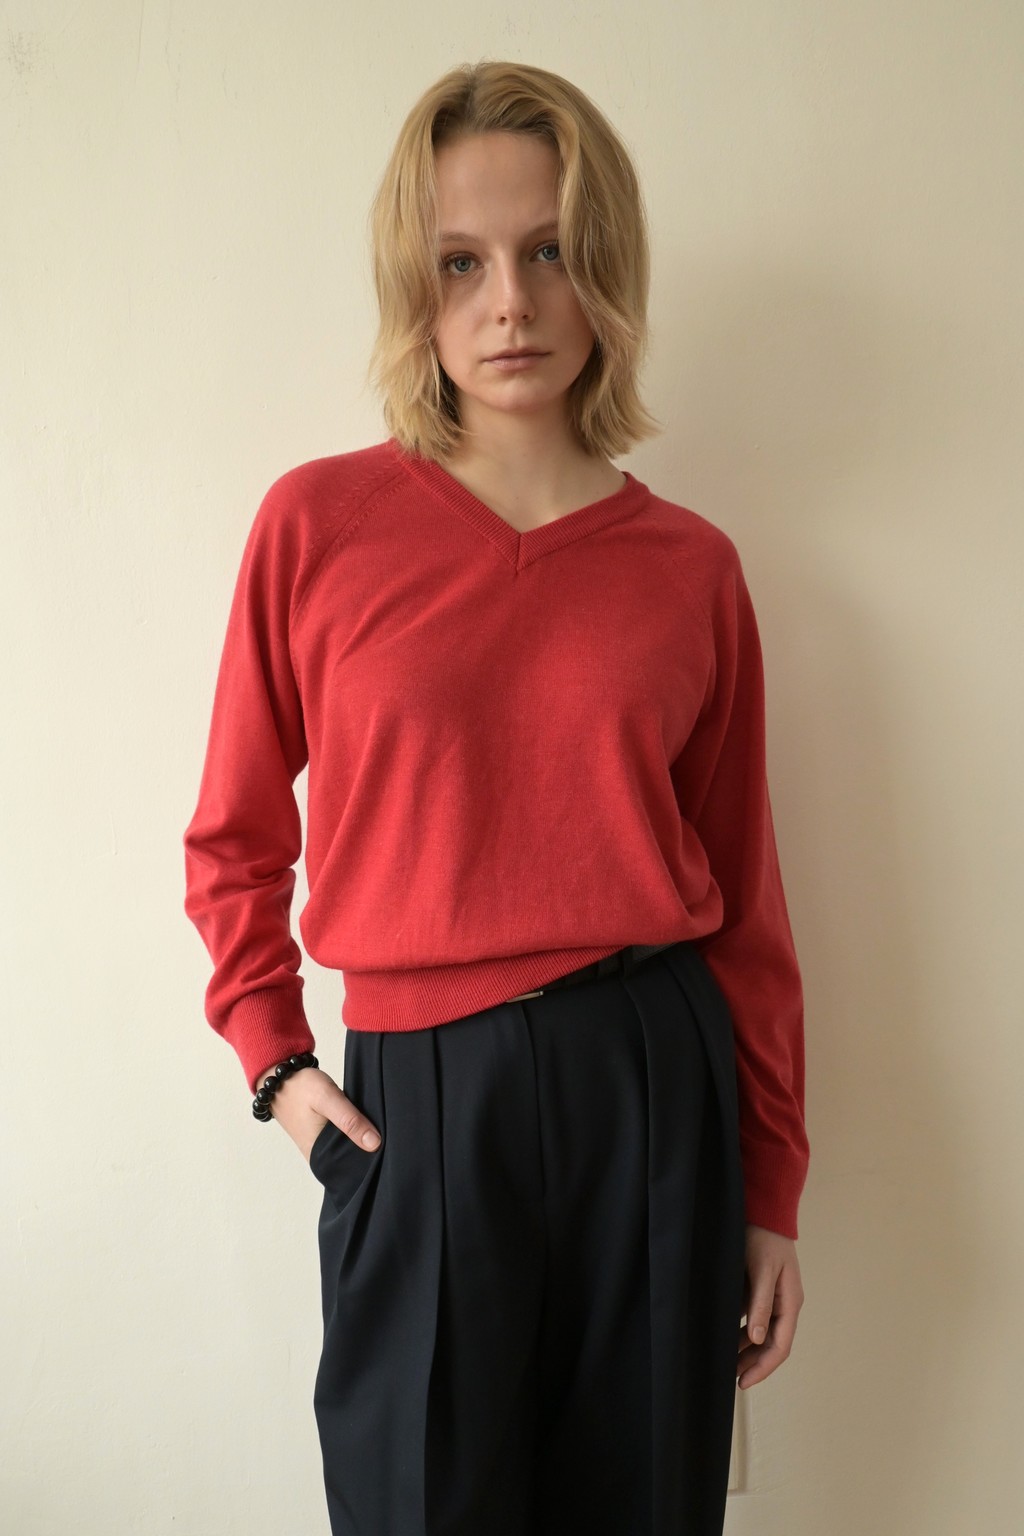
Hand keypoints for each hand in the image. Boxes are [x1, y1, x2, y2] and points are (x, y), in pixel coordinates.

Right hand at [264, 1066, 381, 1162]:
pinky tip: (365, 1124)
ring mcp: (319, 1147)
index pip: (354, 1169)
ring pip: (349, 1149)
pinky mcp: (321, 1137)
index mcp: (320, 1157)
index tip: (391, 1149)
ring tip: (381, 1130)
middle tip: (390, 1136)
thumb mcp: (327, 1099)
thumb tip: (375, 1144)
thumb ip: (349, 1120)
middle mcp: (319, 1157)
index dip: (373, 1160)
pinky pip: (343, 1140)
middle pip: (353, 1160)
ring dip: (362, 1140)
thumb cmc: (300, 1088)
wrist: (277, 1076)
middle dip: (370, 1150)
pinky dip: (353, 1133)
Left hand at [737, 1223, 803, 1388]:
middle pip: (771, 1344)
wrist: (763, 1211)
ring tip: (725, 1362)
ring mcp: (773, 1298)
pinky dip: (740, 1331)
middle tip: (731, 1378)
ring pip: (761, 1334)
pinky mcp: (761, 1290)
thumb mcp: (762, 1270)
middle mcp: (784, 1304)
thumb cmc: (764, 1237)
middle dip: (753, 1363)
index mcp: (790, 1302)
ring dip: (745, 1350)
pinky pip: (753, 1319)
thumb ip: (760, 1304)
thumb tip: (756, 1339)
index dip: (763, 1367)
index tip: (743, 1382)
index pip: (780, 1346)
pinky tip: (725, 1337)